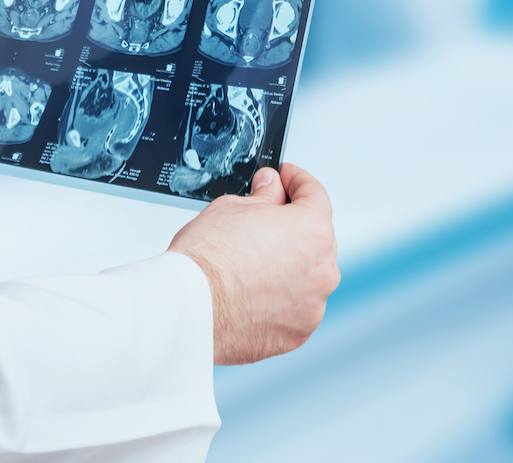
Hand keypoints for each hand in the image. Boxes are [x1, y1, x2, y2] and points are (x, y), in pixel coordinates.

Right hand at [168, 163, 338, 365]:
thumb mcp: (232, 207)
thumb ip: (264, 196)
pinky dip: (281, 299)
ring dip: (289, 266)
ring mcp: (313, 305)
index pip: (315, 194)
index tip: (285, 179)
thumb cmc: (207, 260)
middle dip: (292, 226)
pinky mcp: (297, 333)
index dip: (296, 181)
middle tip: (262, 220)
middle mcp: (322, 269)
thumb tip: (271, 188)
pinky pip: (296, 308)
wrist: (190, 307)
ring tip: (252, 264)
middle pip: (315, 238)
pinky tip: (253, 292)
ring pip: (307, 277)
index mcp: (312, 230)